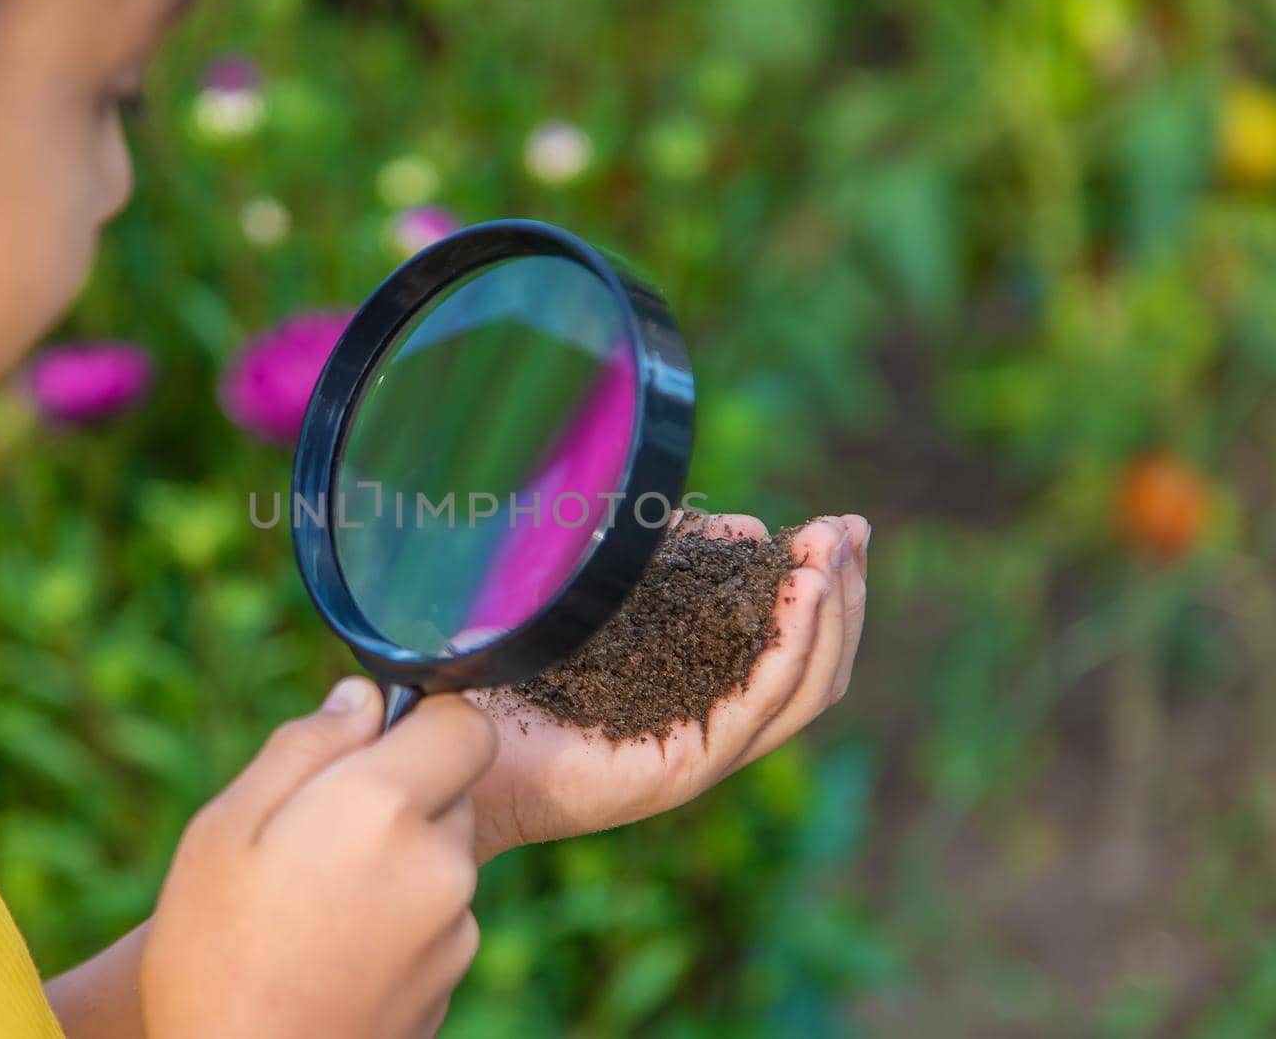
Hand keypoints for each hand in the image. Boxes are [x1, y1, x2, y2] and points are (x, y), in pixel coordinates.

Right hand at [141, 679, 496, 1038]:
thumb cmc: (214, 958)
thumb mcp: (224, 832)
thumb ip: (302, 748)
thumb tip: (360, 697)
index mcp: (382, 807)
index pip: (466, 723)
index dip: (424, 720)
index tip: (372, 743)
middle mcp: (438, 861)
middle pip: (452, 787)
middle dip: (399, 792)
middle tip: (316, 832)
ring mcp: (455, 925)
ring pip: (442, 852)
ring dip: (398, 856)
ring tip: (315, 902)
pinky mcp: (454, 975)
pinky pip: (438, 912)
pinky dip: (401, 914)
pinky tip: (336, 946)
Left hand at [469, 514, 868, 860]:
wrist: (449, 733)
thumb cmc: (511, 670)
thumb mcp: (607, 595)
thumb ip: (674, 564)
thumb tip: (745, 530)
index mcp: (702, 693)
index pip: (796, 649)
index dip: (828, 589)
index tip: (840, 530)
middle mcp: (710, 727)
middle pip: (815, 670)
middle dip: (842, 595)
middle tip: (849, 533)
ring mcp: (700, 753)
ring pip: (801, 690)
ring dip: (829, 617)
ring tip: (832, 555)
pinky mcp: (680, 767)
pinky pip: (757, 706)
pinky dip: (792, 649)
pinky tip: (801, 595)